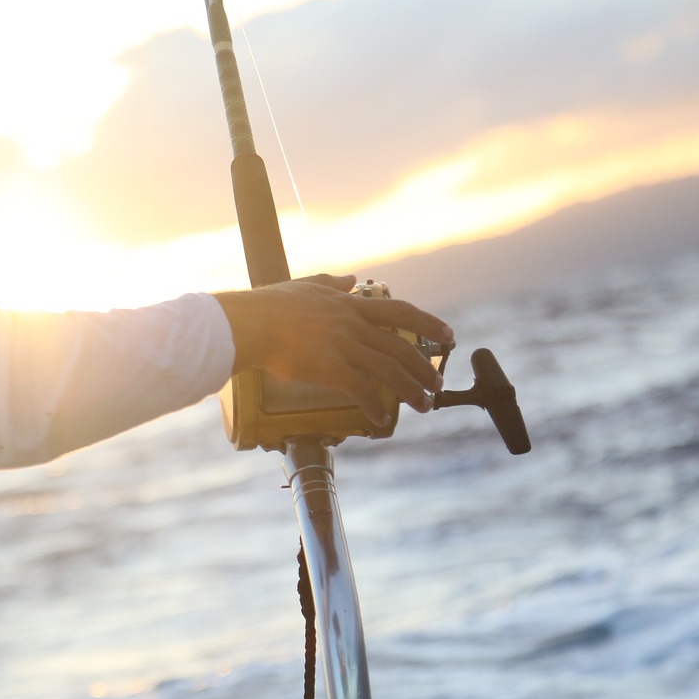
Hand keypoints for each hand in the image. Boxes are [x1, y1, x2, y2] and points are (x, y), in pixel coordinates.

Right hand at [213, 274, 452, 426]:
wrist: (251, 323)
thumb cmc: (270, 305)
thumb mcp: (306, 285)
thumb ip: (331, 282)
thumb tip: (351, 278)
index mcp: (349, 306)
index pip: (400, 312)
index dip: (428, 323)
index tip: (448, 334)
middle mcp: (353, 325)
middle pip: (401, 347)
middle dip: (424, 367)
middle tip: (438, 383)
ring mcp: (344, 346)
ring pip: (389, 370)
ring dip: (412, 390)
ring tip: (425, 405)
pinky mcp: (331, 369)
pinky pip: (362, 390)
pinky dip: (375, 406)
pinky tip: (381, 419)